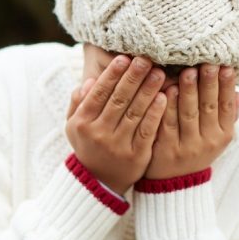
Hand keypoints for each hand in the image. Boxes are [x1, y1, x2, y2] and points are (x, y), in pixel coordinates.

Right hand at [66, 55, 167, 192]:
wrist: (98, 182)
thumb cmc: (88, 145)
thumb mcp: (74, 125)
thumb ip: (79, 103)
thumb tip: (91, 81)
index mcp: (82, 122)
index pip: (99, 93)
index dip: (112, 75)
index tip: (124, 58)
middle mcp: (98, 133)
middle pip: (118, 99)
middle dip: (133, 77)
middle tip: (146, 59)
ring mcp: (118, 145)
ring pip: (135, 112)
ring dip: (148, 90)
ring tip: (159, 73)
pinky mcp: (136, 156)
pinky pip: (148, 130)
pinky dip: (156, 113)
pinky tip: (164, 97)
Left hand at [146, 65, 238, 179]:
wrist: (174, 184)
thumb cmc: (196, 151)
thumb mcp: (216, 137)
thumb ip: (227, 115)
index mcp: (223, 135)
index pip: (226, 106)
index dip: (226, 86)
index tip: (225, 66)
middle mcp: (207, 141)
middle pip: (208, 108)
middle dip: (208, 84)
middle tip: (206, 63)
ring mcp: (186, 146)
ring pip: (188, 115)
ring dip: (188, 92)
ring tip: (187, 71)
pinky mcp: (166, 149)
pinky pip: (167, 125)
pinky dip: (167, 107)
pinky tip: (166, 90)